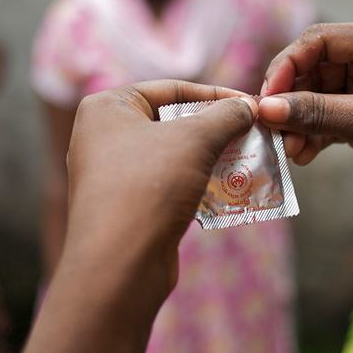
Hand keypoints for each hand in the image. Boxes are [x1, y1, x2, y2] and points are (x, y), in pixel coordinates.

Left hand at [63, 80, 256, 288]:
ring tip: (247, 159)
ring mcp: (111, 174)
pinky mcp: (125, 207)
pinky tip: (227, 189)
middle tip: (252, 132)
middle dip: (214, 128)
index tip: (250, 105)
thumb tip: (246, 107)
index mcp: (105, 108)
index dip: (215, 95)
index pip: (170, 88)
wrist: (120, 264)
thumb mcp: (195, 139)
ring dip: (210, 157)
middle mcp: (101, 137)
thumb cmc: (149, 186)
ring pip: (172, 155)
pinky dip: (196, 183)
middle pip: (171, 120)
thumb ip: (225, 115)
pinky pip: (168, 183)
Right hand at [258, 22, 352, 215]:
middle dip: (291, 99)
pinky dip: (311, 135)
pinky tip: (302, 156)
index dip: (288, 66)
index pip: (320, 41)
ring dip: (298, 121)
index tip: (268, 100)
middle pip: (313, 67)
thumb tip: (266, 109)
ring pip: (315, 96)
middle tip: (272, 129)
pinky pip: (325, 118)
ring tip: (290, 149)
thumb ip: (318, 113)